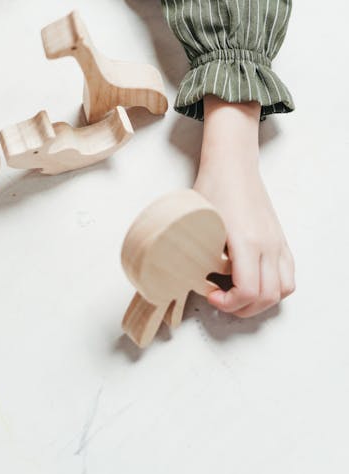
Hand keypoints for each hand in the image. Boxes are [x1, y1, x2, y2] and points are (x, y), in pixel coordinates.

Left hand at [193, 96, 294, 317]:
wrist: (233, 164)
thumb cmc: (213, 186)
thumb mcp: (196, 220)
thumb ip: (194, 250)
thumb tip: (185, 275)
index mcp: (246, 240)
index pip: (249, 290)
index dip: (229, 303)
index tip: (210, 294)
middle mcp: (267, 243)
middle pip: (267, 297)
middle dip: (242, 308)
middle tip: (220, 300)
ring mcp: (277, 242)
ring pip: (283, 290)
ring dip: (261, 302)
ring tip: (238, 296)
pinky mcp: (280, 239)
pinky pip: (288, 275)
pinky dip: (275, 288)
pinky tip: (254, 283)